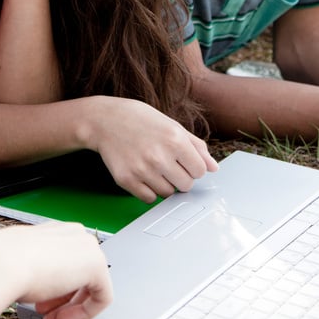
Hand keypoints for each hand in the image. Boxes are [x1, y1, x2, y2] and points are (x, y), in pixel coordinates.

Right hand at [0, 223, 111, 318]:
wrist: (3, 264)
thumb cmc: (6, 262)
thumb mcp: (25, 263)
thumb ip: (41, 268)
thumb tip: (43, 282)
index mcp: (57, 230)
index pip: (67, 262)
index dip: (56, 289)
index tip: (43, 304)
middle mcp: (75, 234)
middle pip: (80, 275)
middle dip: (63, 300)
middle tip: (47, 314)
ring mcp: (89, 247)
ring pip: (90, 286)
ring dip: (70, 308)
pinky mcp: (97, 266)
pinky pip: (101, 296)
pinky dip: (84, 312)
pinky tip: (62, 318)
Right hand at [86, 97, 217, 201]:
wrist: (104, 120)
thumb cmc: (140, 119)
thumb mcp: (171, 125)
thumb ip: (196, 146)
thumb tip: (213, 168)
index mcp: (175, 140)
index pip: (200, 171)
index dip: (193, 166)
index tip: (183, 160)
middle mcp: (159, 156)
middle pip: (186, 185)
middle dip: (180, 177)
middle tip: (167, 163)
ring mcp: (142, 170)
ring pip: (168, 193)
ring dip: (164, 183)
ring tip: (152, 165)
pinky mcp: (126, 180)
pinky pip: (149, 198)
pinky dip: (149, 190)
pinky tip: (143, 173)